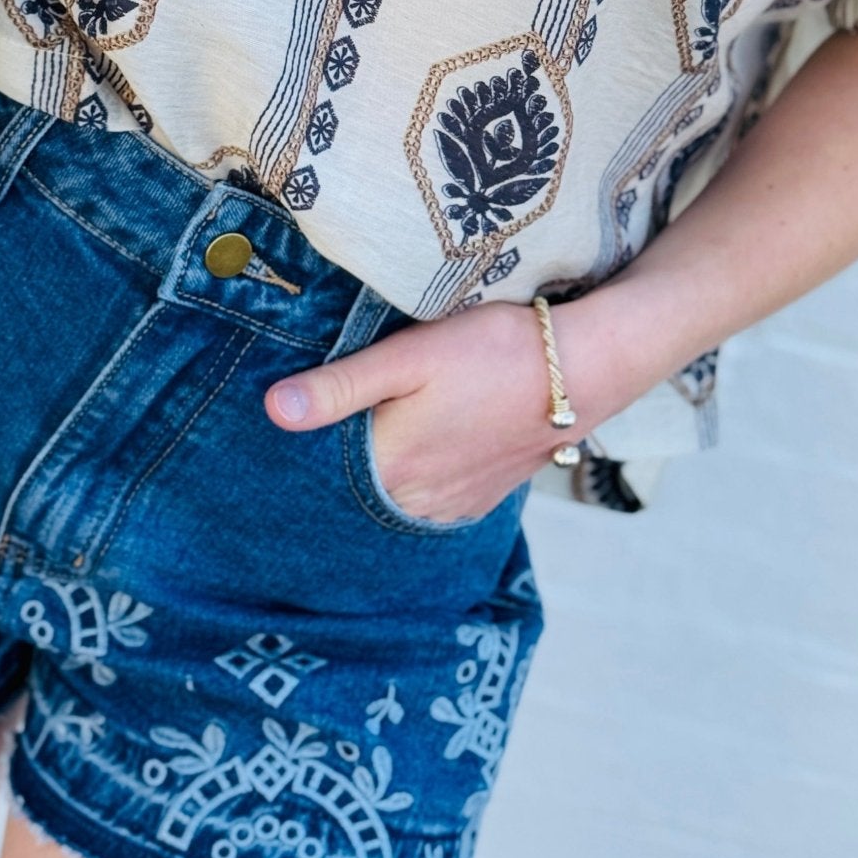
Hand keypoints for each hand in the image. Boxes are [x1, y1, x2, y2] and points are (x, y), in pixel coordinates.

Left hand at [264, 300, 591, 525]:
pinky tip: (407, 457)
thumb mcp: (410, 356)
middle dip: (332, 470)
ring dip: (374, 479)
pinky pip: (427, 503)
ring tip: (356, 443)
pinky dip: (409, 485)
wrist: (583, 369)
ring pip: (391, 500)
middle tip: (311, 436)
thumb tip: (274, 409)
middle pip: (355, 492)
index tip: (277, 437)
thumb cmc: (495, 352)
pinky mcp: (480, 497)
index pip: (321, 477)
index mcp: (392, 467)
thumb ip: (342, 386)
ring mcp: (452, 505)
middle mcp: (418, 501)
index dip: (300, 455)